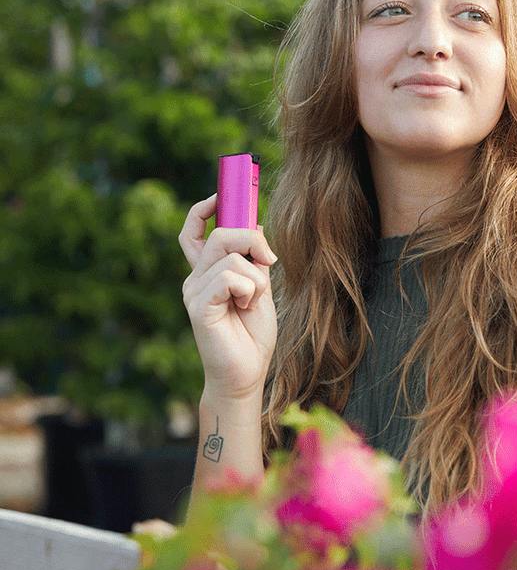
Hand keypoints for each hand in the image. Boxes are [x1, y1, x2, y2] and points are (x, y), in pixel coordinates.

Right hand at [179, 194, 277, 402]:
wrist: (247, 374)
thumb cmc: (252, 335)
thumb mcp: (260, 288)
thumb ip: (255, 259)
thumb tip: (256, 226)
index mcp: (207, 272)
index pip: (195, 231)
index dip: (204, 208)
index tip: (222, 194)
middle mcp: (195, 278)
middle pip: (220, 233)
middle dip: (251, 237)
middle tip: (269, 259)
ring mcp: (194, 291)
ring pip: (231, 256)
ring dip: (256, 277)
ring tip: (252, 302)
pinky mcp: (197, 305)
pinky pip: (228, 276)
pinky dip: (248, 288)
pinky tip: (245, 308)